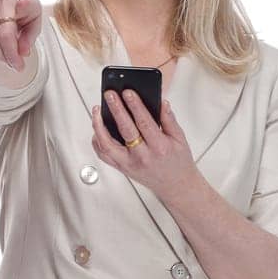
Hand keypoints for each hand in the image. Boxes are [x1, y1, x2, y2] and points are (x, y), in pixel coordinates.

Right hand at [0, 0, 42, 71]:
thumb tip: (23, 53)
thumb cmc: (25, 7)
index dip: (15, 41)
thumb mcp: (35, 19)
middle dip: (10, 55)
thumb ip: (30, 36)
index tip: (21, 51)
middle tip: (18, 66)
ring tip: (8, 62)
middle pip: (2, 35)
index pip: (14, 26)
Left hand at [91, 88, 199, 202]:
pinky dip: (98, 141)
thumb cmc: (178, 162)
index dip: (135, 106)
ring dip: (99, 126)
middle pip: (125, 130)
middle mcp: (142, 157)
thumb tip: (161, 102)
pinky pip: (104, 155)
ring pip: (107, 145)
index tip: (128, 92)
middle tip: (109, 94)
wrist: (175, 186)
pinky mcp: (122, 169)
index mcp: (159, 147)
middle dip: (116, 109)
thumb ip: (170, 120)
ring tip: (97, 110)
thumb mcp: (180, 139)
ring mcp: (129, 164)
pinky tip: (97, 128)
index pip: (144, 123)